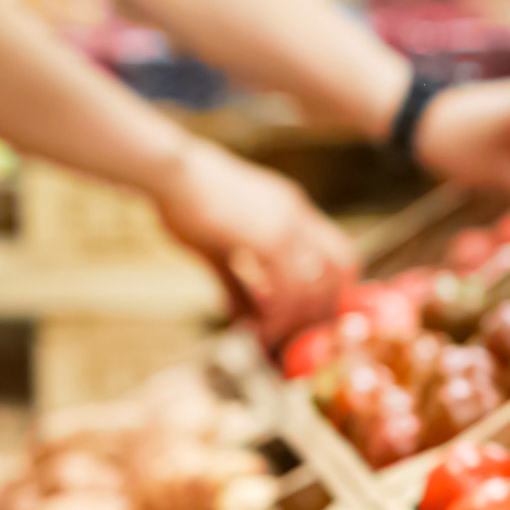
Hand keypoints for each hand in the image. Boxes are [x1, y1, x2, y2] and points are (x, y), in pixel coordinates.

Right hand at [149, 140, 354, 347]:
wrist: (168, 169)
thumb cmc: (184, 202)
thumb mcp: (216, 248)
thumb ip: (235, 283)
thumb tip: (240, 317)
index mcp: (293, 211)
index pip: (337, 252)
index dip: (332, 288)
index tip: (312, 316)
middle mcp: (299, 215)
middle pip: (341, 268)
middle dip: (325, 306)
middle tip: (300, 334)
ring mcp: (290, 224)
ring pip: (317, 284)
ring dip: (298, 319)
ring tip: (274, 339)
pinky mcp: (270, 237)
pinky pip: (289, 287)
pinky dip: (278, 315)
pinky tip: (258, 329)